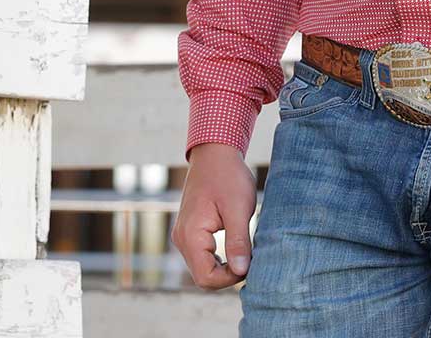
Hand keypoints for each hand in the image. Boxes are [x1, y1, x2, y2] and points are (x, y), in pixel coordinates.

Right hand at [171, 142, 256, 288]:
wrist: (214, 153)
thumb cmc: (227, 177)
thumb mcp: (238, 209)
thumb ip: (238, 242)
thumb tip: (241, 271)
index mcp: (191, 235)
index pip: (206, 278)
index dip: (230, 279)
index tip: (249, 262)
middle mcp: (181, 238)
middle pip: (203, 277)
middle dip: (228, 275)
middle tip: (249, 257)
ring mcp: (183, 235)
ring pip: (202, 268)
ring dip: (224, 267)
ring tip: (244, 251)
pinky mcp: (189, 232)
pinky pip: (202, 257)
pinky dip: (218, 259)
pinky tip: (235, 247)